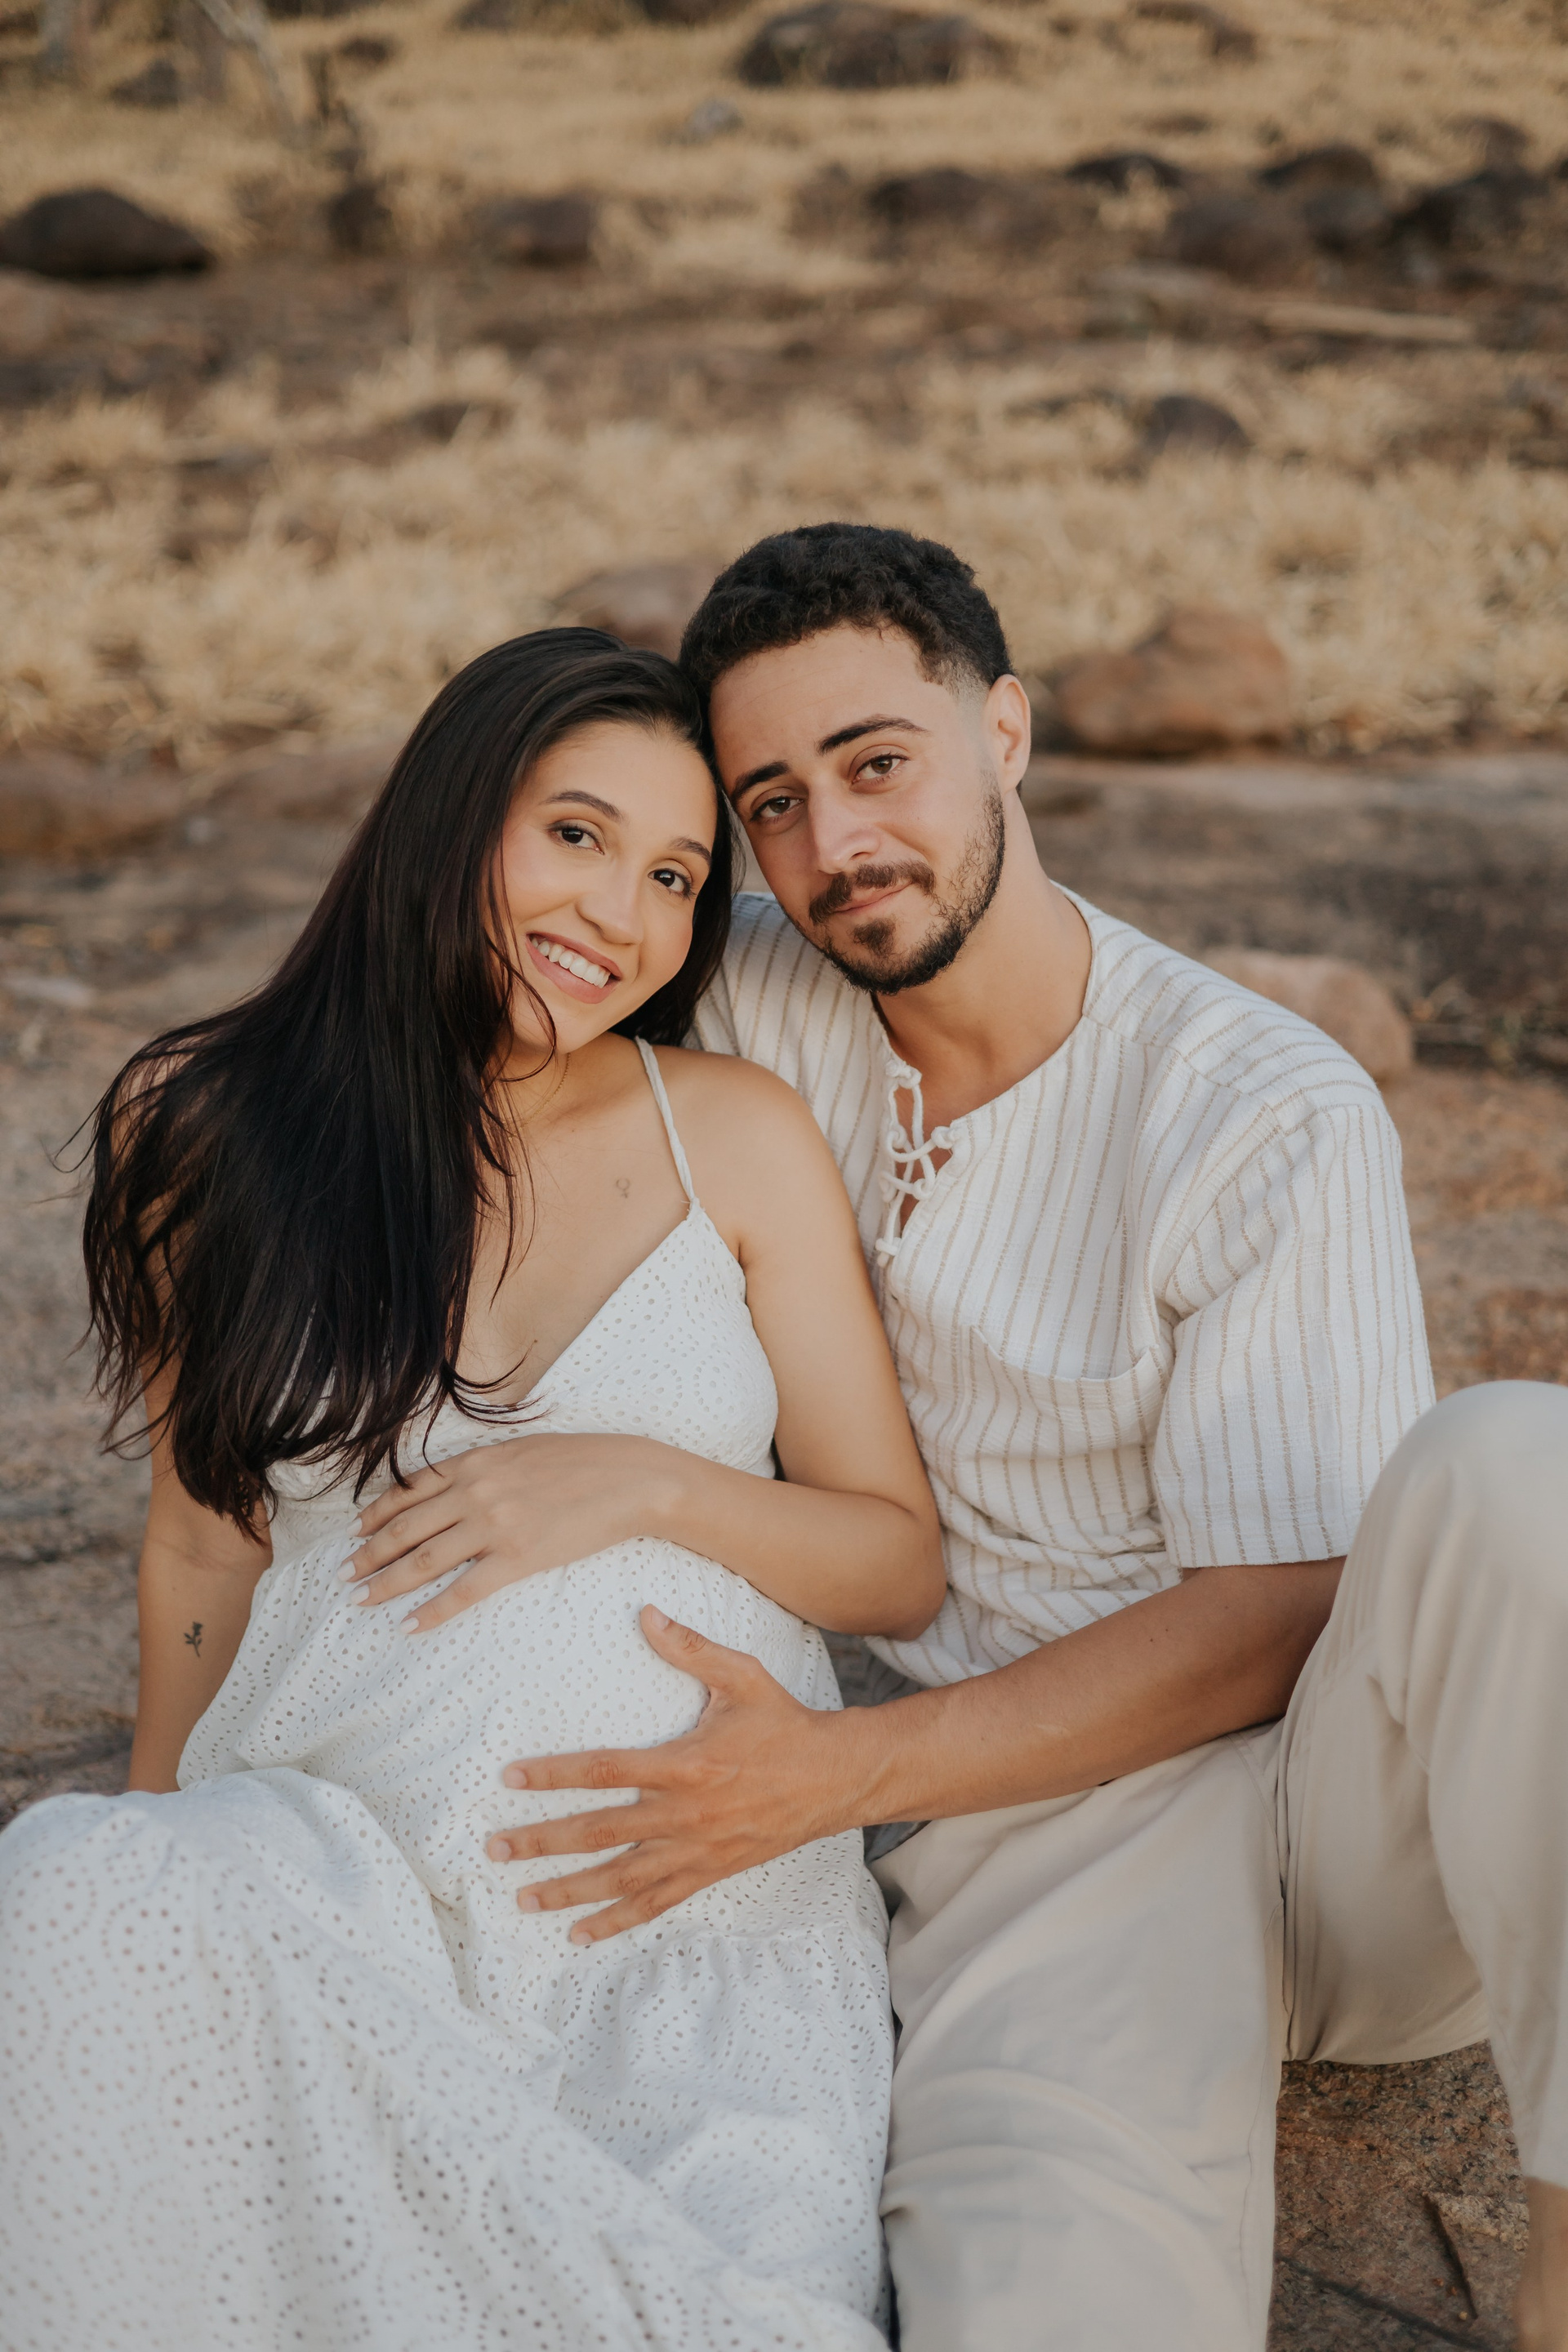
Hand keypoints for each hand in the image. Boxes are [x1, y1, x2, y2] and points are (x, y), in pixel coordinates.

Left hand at [344, 1433, 674, 1631]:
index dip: (376, 1514)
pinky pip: (464, 1591)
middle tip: (343, 1575)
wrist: (630, 1478)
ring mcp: (494, 1525)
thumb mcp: (524, 1450)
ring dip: (386, 1583)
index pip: (409, 1490)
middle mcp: (475, 1492)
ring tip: (361, 1600)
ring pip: (423, 1560)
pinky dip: (432, 1611)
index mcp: (476, 1462)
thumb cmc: (584, 1461)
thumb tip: (459, 1483)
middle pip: (406, 1529)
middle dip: (368, 1554)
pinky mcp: (518, 1557)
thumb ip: (486, 1466)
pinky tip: (410, 1625)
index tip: (354, 1532)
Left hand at [485, 1606, 870, 1941]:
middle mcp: (685, 1814)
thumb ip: (691, 1649)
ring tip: (521, 1897)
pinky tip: (579, 1934)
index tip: (511, 1779)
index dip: (554, 1775)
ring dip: (567, 1890)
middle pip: (599, 1833)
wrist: (835, 1779)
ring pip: (620, 1878)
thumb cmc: (784, 1724)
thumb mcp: (742, 1677)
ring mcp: (696, 1850)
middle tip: (494, 1848)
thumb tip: (646, 1614)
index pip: (605, 1770)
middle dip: (542, 1841)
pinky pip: (655, 1903)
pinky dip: (616, 1921)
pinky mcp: (708, 1873)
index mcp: (687, 1763)